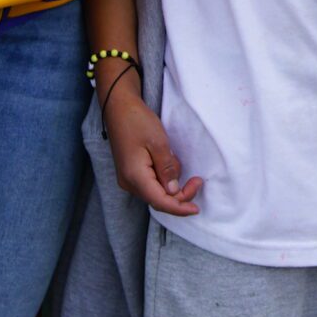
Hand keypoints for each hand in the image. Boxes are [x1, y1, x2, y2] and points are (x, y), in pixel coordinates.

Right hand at [102, 79, 201, 216]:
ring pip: (155, 193)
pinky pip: (151, 184)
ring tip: (175, 159)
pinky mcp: (131, 173)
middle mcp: (129, 183)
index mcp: (135, 177)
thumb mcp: (159, 143)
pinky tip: (168, 161)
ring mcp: (128, 179)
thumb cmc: (138, 122)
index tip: (197, 208)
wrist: (118, 108)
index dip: (180, 208)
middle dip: (180, 195)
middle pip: (158, 200)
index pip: (160, 202)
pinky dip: (164, 178)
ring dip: (172, 184)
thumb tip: (174, 191)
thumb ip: (167, 169)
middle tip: (198, 180)